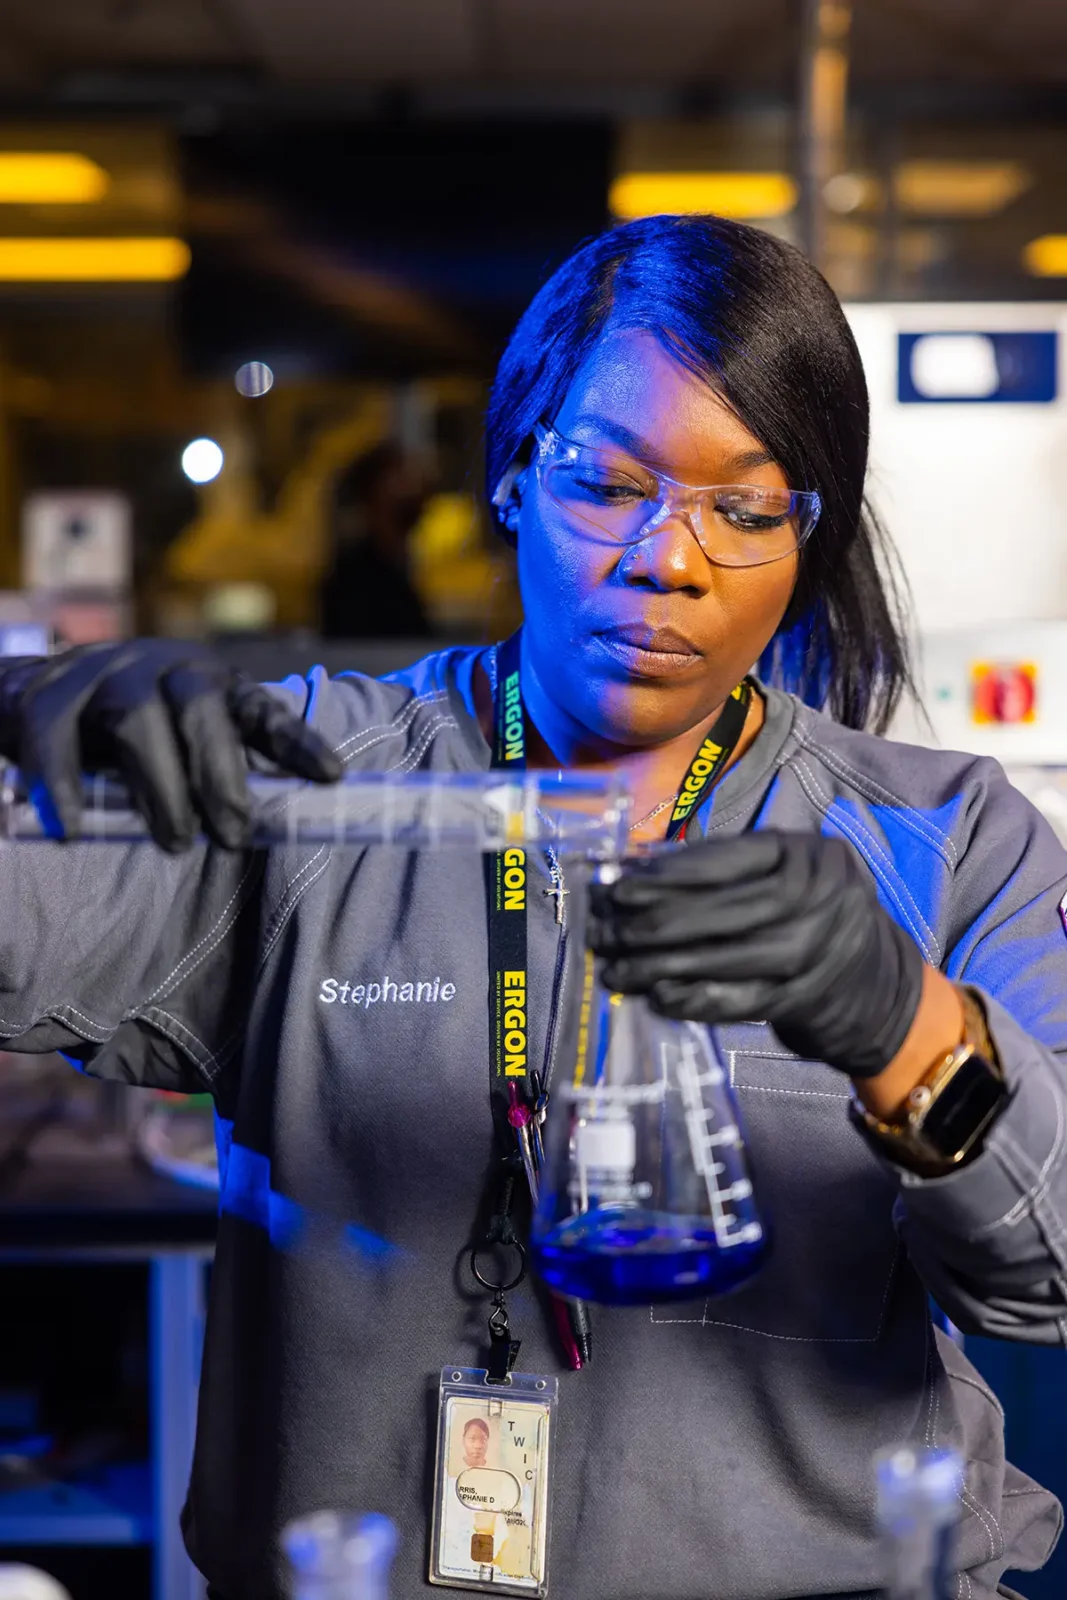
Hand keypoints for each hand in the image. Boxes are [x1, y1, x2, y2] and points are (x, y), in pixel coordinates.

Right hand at [0, 641, 341, 850]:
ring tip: (177, 842)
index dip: (298, 741)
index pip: (262, 709)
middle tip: (235, 836)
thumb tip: (277, 829)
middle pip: (200, 710)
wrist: (45, 693)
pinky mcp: (52, 694)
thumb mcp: (191, 742)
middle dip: (221, 776)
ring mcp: (108, 674)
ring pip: (138, 722)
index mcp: (214, 682)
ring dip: (161, 787)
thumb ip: (225, 774)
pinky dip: (65, 786)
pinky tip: (74, 829)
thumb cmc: (141, 732)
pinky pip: (58, 739)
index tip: (333, 777)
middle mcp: (165, 668)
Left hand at [589, 832, 926, 1077]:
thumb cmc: (807, 909)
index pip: (725, 862)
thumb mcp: (783, 870)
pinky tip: (656, 997)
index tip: (617, 888)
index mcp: (807, 855)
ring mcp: (814, 952)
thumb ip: (723, 867)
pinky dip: (694, 1000)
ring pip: (723, 959)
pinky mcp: (804, 997)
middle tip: (604, 933)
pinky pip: (738, 1001)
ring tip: (616, 969)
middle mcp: (817, 899)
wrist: (873, 976)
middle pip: (719, 913)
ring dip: (660, 967)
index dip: (666, 876)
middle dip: (652, 924)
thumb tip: (636, 870)